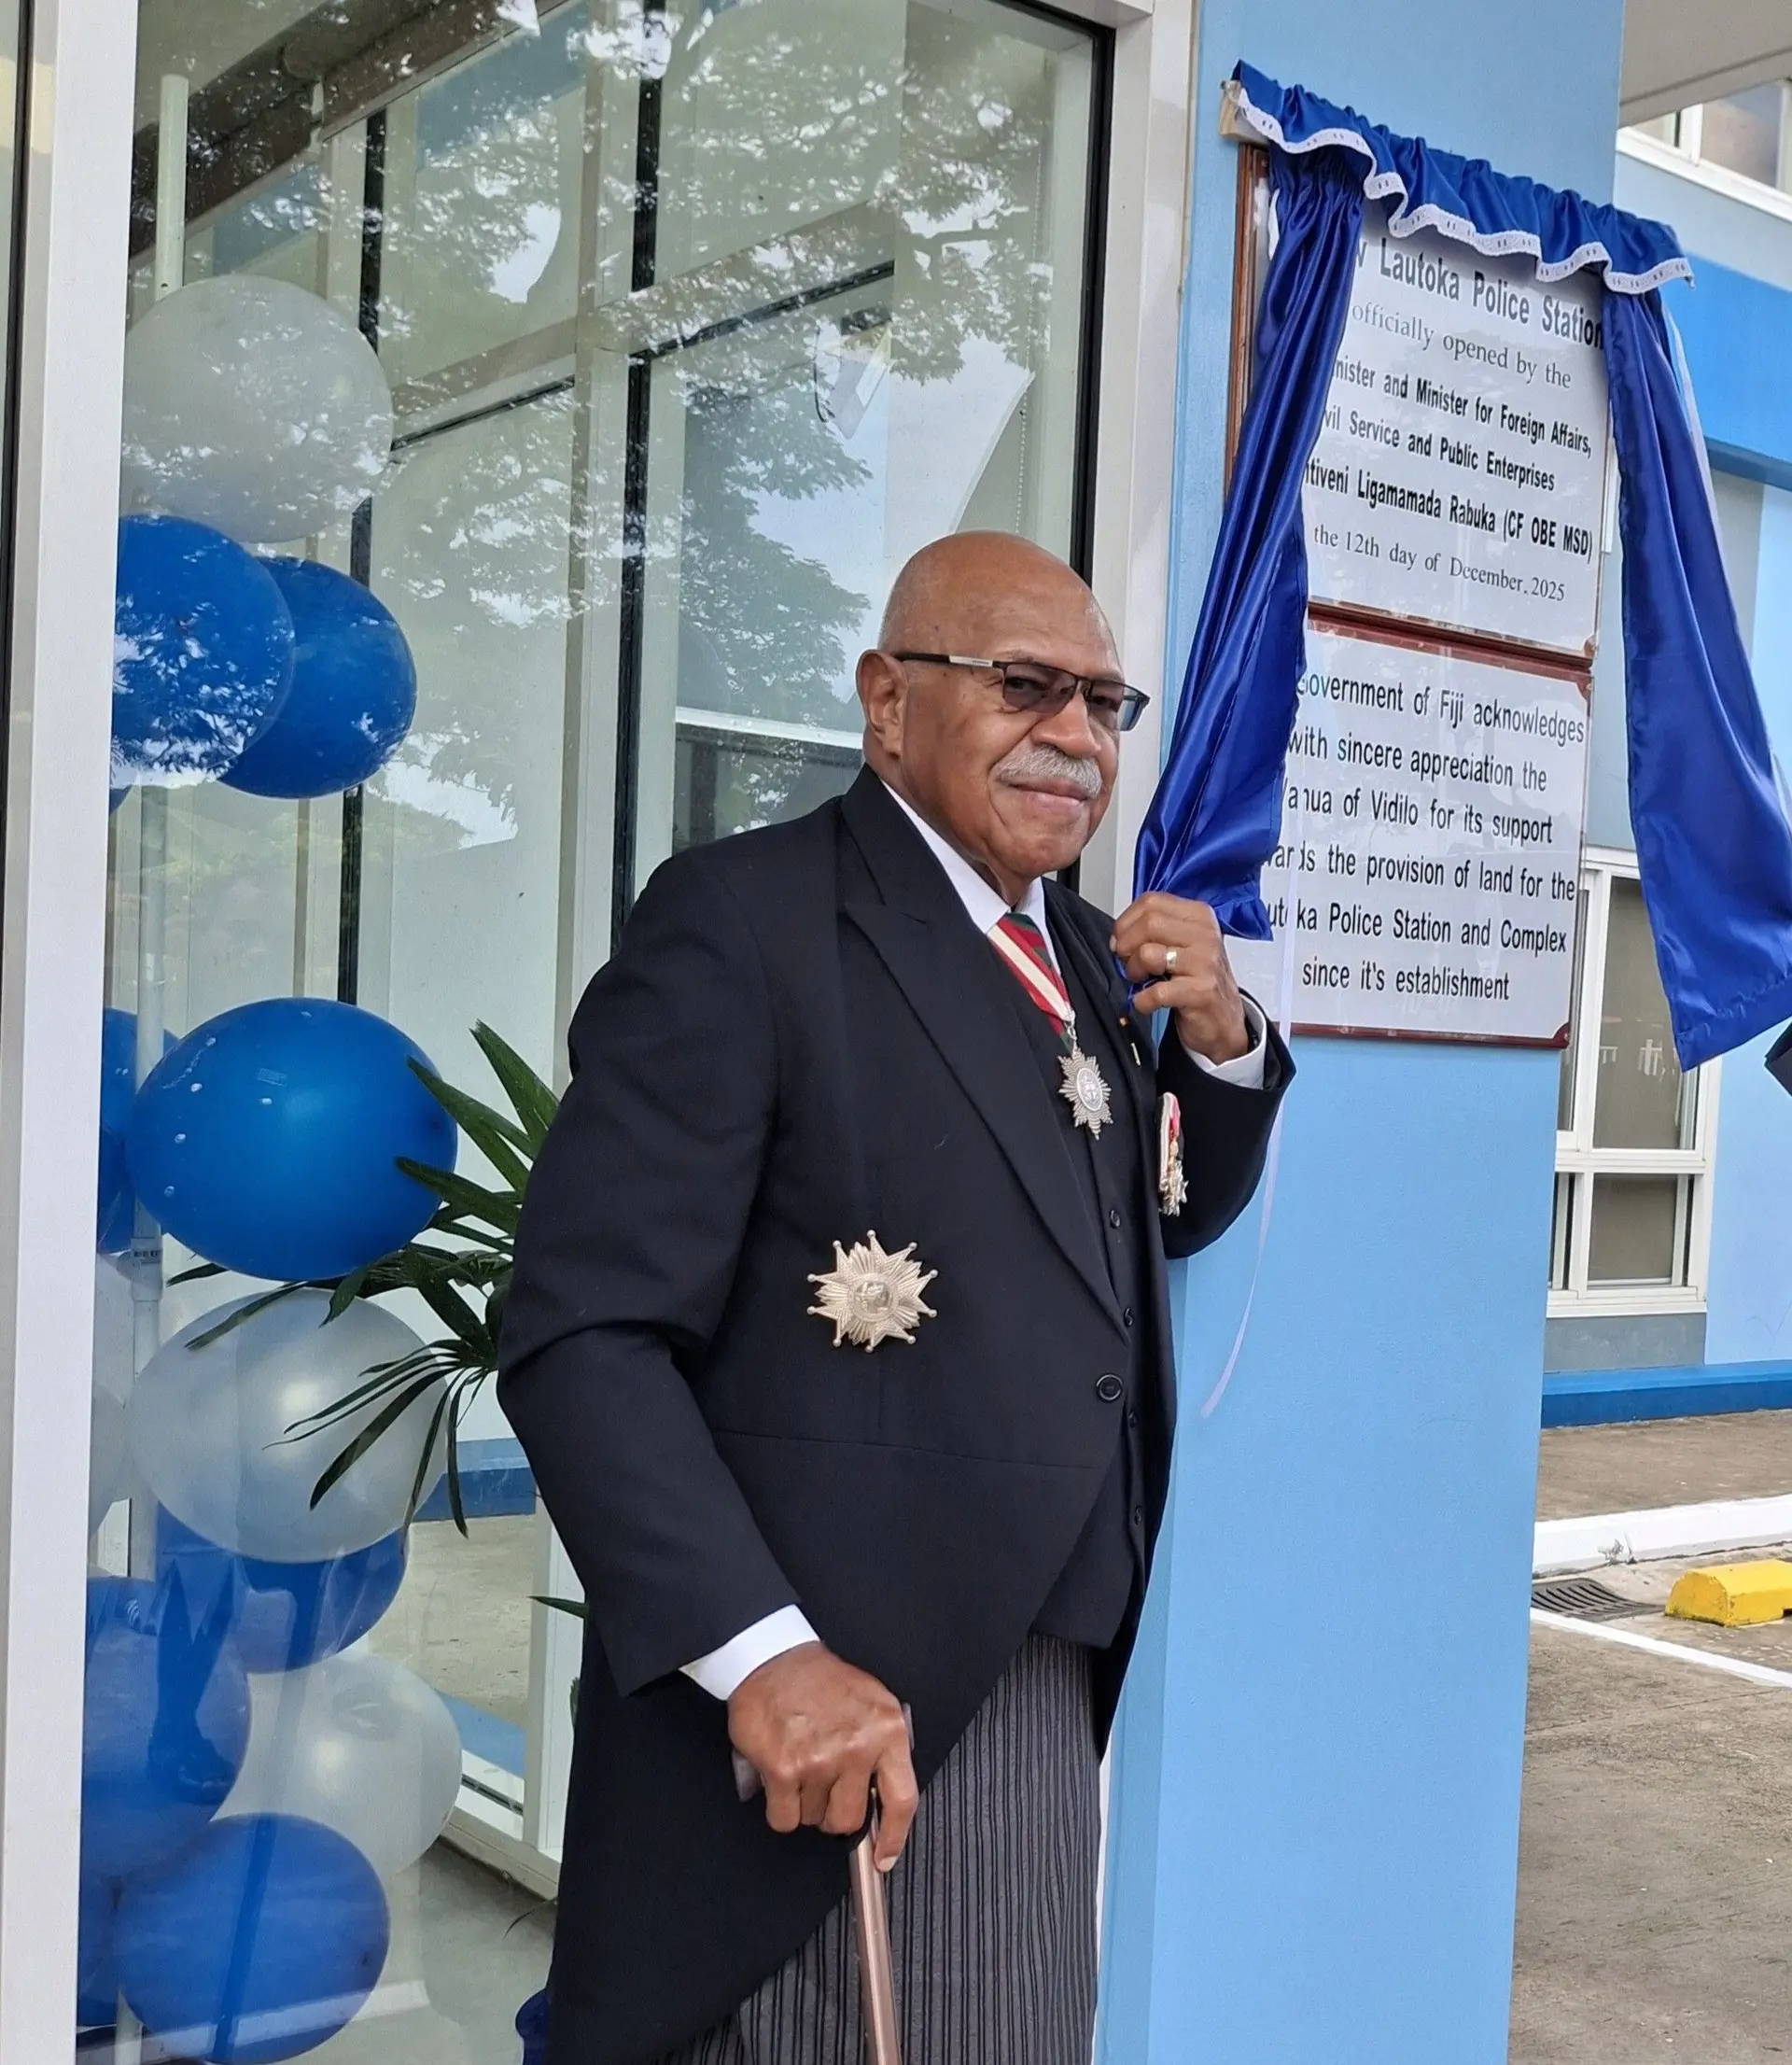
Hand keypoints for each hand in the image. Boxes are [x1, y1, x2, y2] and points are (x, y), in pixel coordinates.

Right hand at [728, 1642, 918, 1872]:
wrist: (774, 1658)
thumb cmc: (822, 1681)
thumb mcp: (872, 1703)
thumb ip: (884, 1747)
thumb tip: (885, 1799)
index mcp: (887, 1730)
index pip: (902, 1799)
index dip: (894, 1836)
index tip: (884, 1856)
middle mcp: (857, 1746)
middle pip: (850, 1820)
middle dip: (834, 1811)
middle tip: (824, 1783)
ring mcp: (820, 1759)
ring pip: (814, 1819)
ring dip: (805, 1803)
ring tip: (801, 1764)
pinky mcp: (784, 1769)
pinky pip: (785, 1818)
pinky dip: (780, 1807)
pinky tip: (780, 1778)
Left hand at [1111, 893, 1248, 1063]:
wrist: (1224, 1019)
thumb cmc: (1199, 980)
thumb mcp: (1182, 944)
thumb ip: (1155, 931)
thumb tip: (1119, 935)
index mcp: (1199, 917)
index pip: (1151, 902)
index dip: (1126, 922)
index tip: (1121, 940)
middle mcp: (1205, 935)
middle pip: (1148, 923)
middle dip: (1126, 946)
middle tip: (1128, 963)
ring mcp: (1205, 963)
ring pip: (1148, 954)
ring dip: (1134, 972)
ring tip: (1142, 982)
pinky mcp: (1201, 992)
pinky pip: (1156, 992)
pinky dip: (1142, 1001)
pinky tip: (1149, 1002)